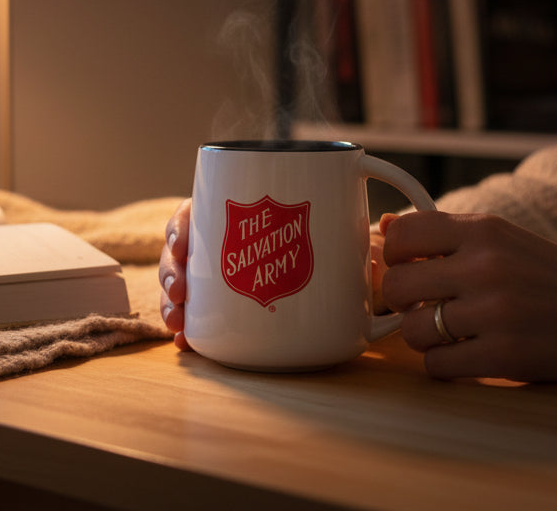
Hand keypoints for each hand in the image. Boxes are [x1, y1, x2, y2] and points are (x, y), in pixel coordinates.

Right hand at [158, 199, 391, 350]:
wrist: (339, 281)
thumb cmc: (332, 243)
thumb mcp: (340, 234)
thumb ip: (353, 235)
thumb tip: (384, 232)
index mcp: (235, 213)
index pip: (195, 212)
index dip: (181, 228)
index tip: (183, 246)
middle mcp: (220, 243)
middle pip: (182, 253)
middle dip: (172, 273)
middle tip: (181, 291)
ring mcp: (218, 278)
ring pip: (183, 286)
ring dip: (172, 304)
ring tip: (178, 323)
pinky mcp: (220, 310)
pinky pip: (197, 318)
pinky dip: (188, 332)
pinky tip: (186, 344)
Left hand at [380, 211, 556, 380]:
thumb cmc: (555, 275)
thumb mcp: (505, 239)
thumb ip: (446, 236)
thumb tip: (381, 228)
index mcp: (484, 230)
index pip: (402, 234)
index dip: (394, 256)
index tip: (409, 268)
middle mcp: (486, 265)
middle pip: (396, 285)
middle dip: (402, 301)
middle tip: (425, 305)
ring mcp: (496, 312)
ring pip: (413, 331)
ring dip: (424, 337)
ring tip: (451, 333)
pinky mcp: (506, 356)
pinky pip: (437, 366)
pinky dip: (445, 365)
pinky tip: (468, 355)